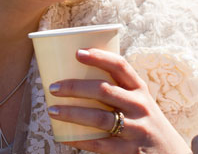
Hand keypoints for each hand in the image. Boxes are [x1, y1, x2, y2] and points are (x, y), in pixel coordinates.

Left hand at [47, 48, 190, 153]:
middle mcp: (139, 106)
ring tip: (52, 110)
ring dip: (72, 113)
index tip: (77, 52)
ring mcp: (136, 129)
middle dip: (75, 87)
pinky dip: (80, 140)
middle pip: (104, 90)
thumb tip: (77, 77)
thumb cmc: (145, 122)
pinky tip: (65, 136)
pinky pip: (100, 145)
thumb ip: (117, 90)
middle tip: (53, 87)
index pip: (120, 66)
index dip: (99, 57)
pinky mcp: (130, 151)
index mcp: (140, 89)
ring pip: (99, 118)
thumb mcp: (139, 102)